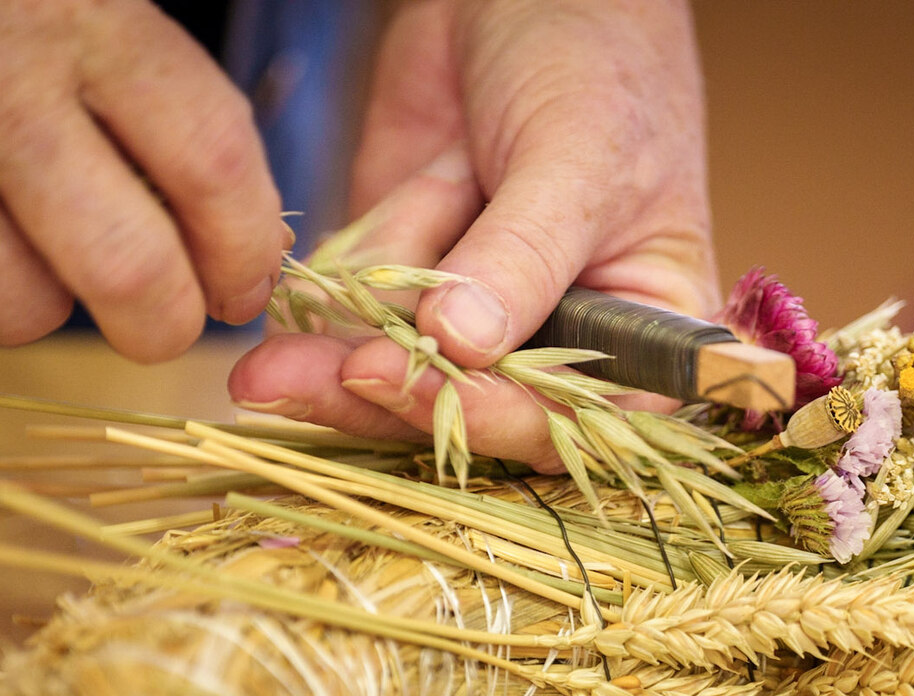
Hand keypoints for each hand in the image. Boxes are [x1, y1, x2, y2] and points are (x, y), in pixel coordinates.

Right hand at [0, 0, 285, 361]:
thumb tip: (237, 240)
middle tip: (159, 314)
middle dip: (164, 322)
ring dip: (37, 303)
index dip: (248, 251)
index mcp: (73, 16)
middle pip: (131, 277)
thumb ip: (152, 99)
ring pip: (25, 317)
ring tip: (4, 233)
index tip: (242, 284)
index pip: (213, 166)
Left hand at [228, 0, 716, 470]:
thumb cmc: (595, 60)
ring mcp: (473, 316)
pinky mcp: (403, 283)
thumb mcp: (574, 156)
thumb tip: (461, 345)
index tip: (433, 387)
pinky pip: (353, 323)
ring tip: (273, 363)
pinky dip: (320, 319)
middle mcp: (558, 342)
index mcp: (640, 334)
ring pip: (401, 375)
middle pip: (476, 412)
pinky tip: (287, 321)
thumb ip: (521, 256)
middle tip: (327, 381)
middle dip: (396, 400)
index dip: (504, 417)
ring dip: (339, 361)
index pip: (579, 417)